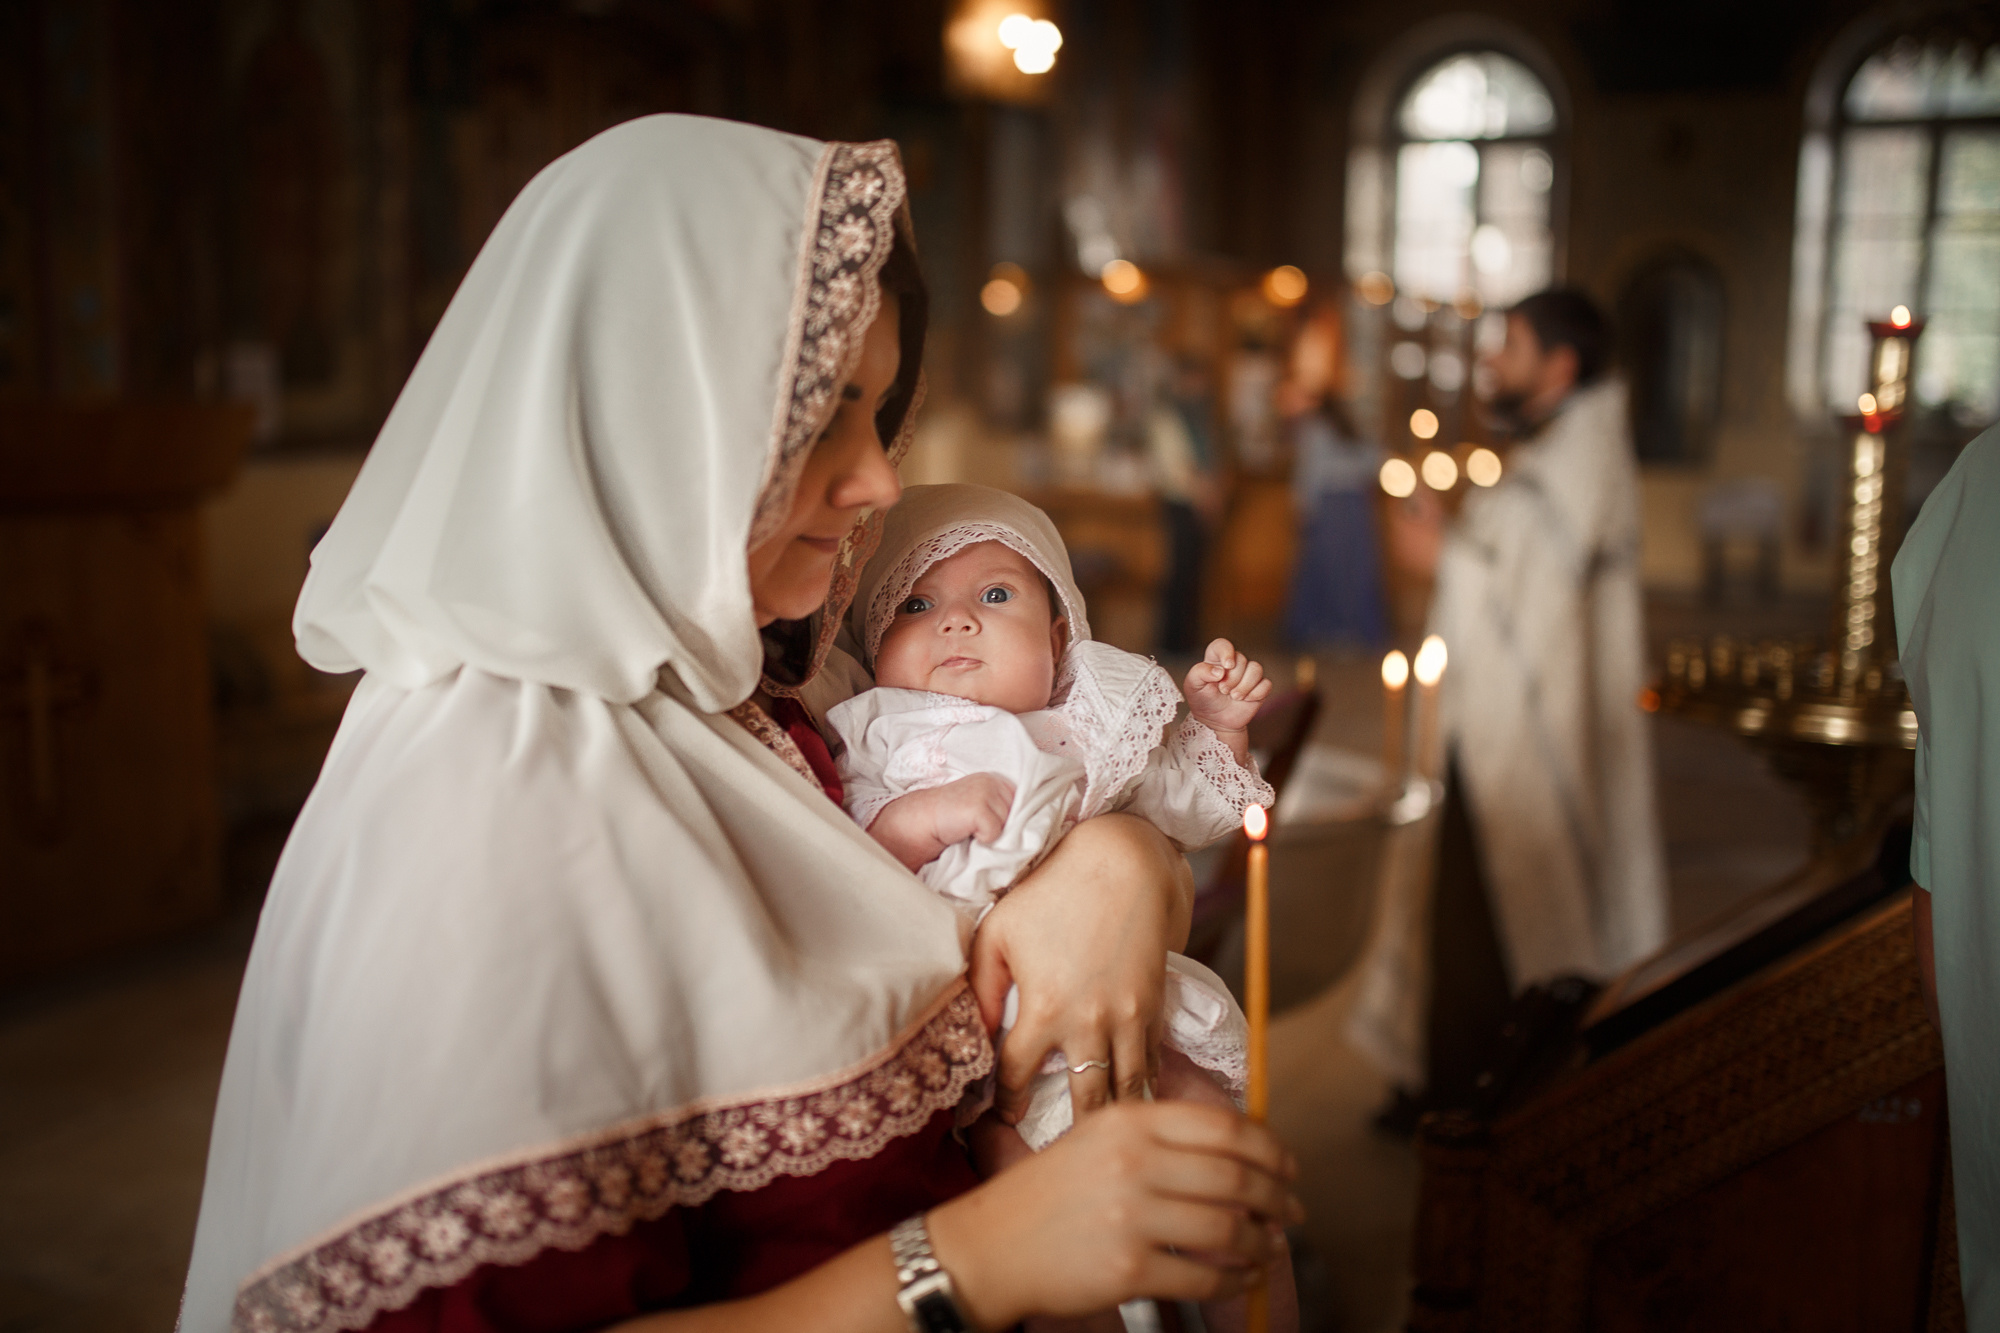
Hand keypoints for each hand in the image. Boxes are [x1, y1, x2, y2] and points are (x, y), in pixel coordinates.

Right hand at [866, 774, 1015, 870]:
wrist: (920, 822)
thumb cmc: (950, 820)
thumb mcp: (980, 808)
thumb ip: (1001, 810)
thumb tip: (1028, 829)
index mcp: (995, 780)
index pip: (1024, 805)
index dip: (1010, 821)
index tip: (987, 824)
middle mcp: (993, 782)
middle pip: (1018, 817)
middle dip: (1002, 827)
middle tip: (975, 827)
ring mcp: (986, 793)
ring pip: (1007, 827)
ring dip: (991, 834)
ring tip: (969, 829)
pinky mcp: (978, 808)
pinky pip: (994, 834)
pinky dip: (981, 839)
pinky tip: (964, 831)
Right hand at [928, 1101, 1305, 1327]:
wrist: (990, 1246)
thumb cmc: (1050, 1192)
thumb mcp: (1098, 1138)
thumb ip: (1160, 1137)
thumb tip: (1239, 1153)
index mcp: (1129, 1121)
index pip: (1225, 1127)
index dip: (1270, 1149)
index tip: (1289, 1166)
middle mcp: (1133, 1162)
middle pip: (1237, 1177)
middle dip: (1278, 1197)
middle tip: (1293, 1211)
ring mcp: (1131, 1216)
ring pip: (1229, 1228)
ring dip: (1262, 1242)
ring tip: (1269, 1247)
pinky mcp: (1129, 1268)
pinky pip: (1205, 1275)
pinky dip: (1234, 1280)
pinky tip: (1240, 1278)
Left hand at [971, 814, 1192, 1120]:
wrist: (1127, 859)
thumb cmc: (1052, 888)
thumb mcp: (999, 931)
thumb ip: (983, 989)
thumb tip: (979, 1035)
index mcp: (1045, 1010)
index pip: (1016, 1081)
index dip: (1003, 1107)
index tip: (997, 1123)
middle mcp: (1090, 1024)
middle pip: (1083, 1105)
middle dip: (1069, 1138)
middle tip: (1055, 1159)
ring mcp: (1131, 1019)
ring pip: (1127, 1094)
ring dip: (1111, 1120)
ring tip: (1097, 1144)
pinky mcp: (1157, 1007)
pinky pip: (1151, 1063)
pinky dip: (1141, 1086)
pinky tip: (1131, 1102)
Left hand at [1182, 638, 1271, 762]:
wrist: (1215, 722)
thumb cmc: (1203, 701)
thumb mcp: (1192, 687)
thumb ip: (1200, 673)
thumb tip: (1219, 671)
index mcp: (1216, 660)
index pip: (1223, 644)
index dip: (1227, 652)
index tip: (1227, 666)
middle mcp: (1234, 664)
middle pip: (1242, 659)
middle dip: (1233, 678)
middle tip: (1224, 691)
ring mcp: (1248, 675)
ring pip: (1256, 669)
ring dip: (1245, 685)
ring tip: (1235, 697)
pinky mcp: (1259, 688)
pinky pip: (1266, 684)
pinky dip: (1256, 693)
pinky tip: (1246, 700)